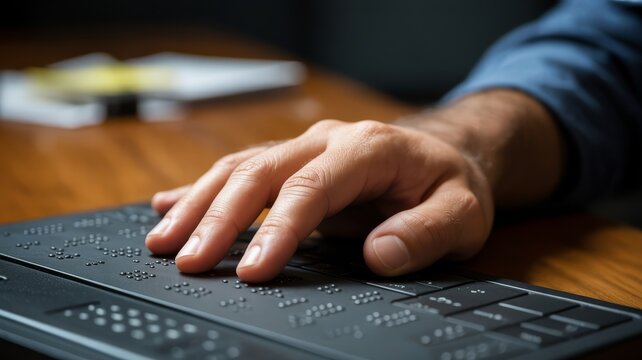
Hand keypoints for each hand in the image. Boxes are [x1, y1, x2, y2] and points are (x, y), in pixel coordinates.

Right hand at [145, 119, 493, 281]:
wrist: (443, 157)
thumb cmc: (450, 186)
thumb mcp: (461, 212)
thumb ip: (425, 232)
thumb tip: (379, 254)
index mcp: (368, 148)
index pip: (311, 188)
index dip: (278, 229)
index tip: (251, 270)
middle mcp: (328, 141)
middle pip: (260, 173)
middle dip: (219, 218)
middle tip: (188, 261)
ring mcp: (306, 148)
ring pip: (240, 168)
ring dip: (198, 203)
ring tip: (163, 239)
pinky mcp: (293, 162)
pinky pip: (240, 169)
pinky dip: (202, 189)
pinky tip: (167, 204)